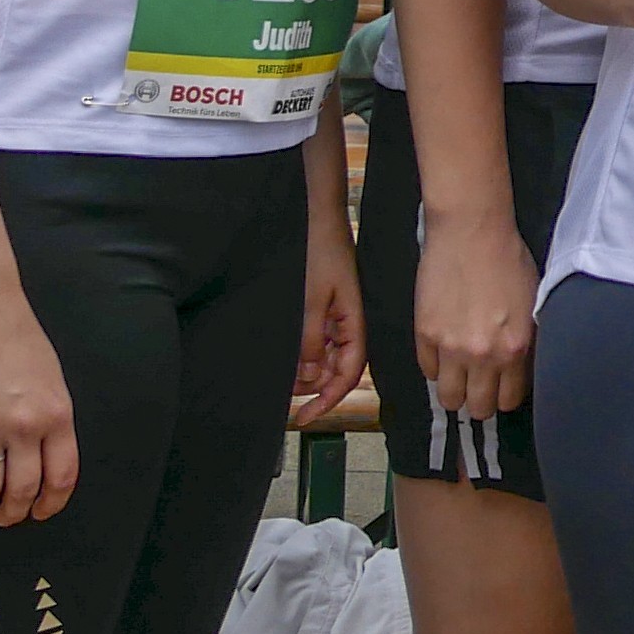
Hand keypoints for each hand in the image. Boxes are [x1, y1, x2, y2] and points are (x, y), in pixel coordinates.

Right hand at [0, 281, 79, 523]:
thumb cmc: (18, 337)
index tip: (41, 512)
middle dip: (16, 512)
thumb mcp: (51, 378)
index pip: (61, 476)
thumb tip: (42, 455)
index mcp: (57, 415)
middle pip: (23, 488)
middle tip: (8, 518)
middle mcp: (24, 426)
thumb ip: (50, 418)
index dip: (51, 502)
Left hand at [292, 221, 366, 426]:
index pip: (347, 374)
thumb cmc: (317, 251)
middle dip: (314, 388)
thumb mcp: (308, 299)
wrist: (315, 216)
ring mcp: (335, 316)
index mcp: (353, 324)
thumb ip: (310, 339)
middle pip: (337, 370)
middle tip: (285, 400)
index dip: (328, 399)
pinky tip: (286, 357)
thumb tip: (310, 377)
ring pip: (325, 358)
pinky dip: (302, 353)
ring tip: (280, 380)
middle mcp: (347, 325)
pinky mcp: (323, 307)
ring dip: (306, 372)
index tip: (306, 417)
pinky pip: (316, 341)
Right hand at [415, 204, 537, 419]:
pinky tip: (444, 353)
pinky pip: (427, 370)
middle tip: (481, 388)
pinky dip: (436, 367)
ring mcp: (450, 347)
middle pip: (479, 408)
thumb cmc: (508, 260)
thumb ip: (526, 342)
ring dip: (456, 392)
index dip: (506, 396)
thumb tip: (520, 368)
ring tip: (460, 377)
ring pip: (449, 399)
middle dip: (481, 402)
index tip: (503, 388)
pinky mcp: (425, 334)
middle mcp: (483, 355)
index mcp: (516, 349)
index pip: (509, 399)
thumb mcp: (533, 304)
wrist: (472, 231)